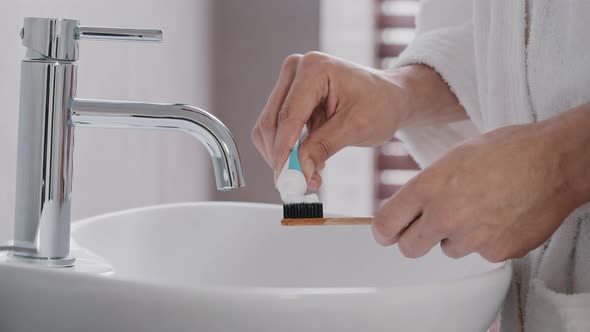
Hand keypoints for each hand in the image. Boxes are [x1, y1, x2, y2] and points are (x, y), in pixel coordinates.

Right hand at [251, 52, 411, 189]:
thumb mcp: (356, 127)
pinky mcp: (288, 98)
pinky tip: (308, 161)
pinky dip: (287, 151)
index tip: (286, 180)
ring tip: (311, 173)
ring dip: (283, 157)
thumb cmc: (380, 104)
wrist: (390, 97)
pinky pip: (276, 130)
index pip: (288, 116)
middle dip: (282, 158)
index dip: (284, 152)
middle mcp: (295, 70)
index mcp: (314, 68)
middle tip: (298, 184)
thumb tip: (299, 170)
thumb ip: (323, 147)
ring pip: (268, 129)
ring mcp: (289, 83)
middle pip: (271, 123)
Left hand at [371, 118, 586, 261]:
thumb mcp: (452, 158)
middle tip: (427, 228)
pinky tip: (501, 216)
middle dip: (415, 239)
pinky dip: (486, 240)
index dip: (384, 230)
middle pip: (409, 248)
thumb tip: (408, 207)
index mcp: (429, 187)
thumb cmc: (507, 151)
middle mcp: (445, 215)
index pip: (386, 223)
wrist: (554, 161)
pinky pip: (479, 253)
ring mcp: (471, 238)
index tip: (386, 233)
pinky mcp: (496, 252)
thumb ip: (426, 186)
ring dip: (456, 237)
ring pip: (448, 249)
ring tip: (480, 209)